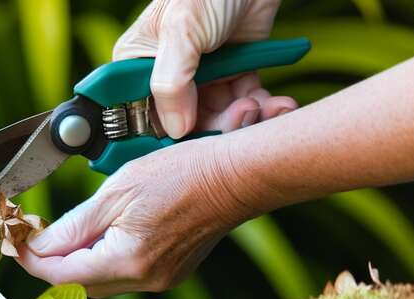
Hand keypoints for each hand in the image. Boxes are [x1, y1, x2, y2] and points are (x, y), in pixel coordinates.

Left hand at [18, 138, 256, 297]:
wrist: (237, 177)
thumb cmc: (183, 173)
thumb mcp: (118, 191)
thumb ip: (74, 225)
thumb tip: (38, 245)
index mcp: (126, 261)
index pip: (60, 276)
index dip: (31, 260)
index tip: (14, 241)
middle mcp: (143, 280)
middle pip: (77, 285)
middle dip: (51, 263)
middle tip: (34, 234)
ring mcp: (160, 280)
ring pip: (100, 282)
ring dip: (77, 261)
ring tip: (65, 231)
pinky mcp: (170, 274)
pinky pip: (124, 275)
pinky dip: (104, 259)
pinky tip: (101, 235)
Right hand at [116, 0, 295, 137]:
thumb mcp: (182, 31)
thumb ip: (170, 83)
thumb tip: (173, 131)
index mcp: (136, 67)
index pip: (139, 116)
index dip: (160, 138)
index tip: (185, 152)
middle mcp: (166, 78)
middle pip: (182, 127)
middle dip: (215, 128)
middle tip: (241, 115)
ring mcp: (201, 80)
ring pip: (217, 121)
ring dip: (243, 120)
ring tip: (261, 105)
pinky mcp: (233, 76)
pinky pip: (244, 106)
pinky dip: (263, 110)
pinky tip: (278, 105)